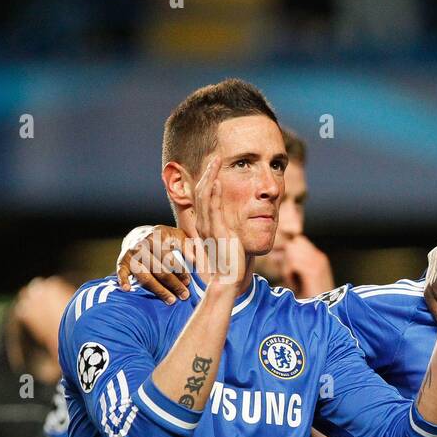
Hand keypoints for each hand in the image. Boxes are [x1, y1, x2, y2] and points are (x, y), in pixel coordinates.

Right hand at [117, 224, 190, 303]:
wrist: (140, 235)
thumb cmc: (166, 238)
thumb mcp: (179, 236)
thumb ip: (188, 246)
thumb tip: (196, 261)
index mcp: (158, 236)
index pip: (170, 257)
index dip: (180, 271)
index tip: (189, 283)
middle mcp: (143, 244)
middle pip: (159, 269)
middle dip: (173, 284)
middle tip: (185, 296)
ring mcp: (131, 253)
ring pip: (145, 275)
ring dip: (158, 289)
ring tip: (171, 300)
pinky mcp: (122, 261)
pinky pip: (121, 271)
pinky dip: (122, 279)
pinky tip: (127, 289)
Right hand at [187, 155, 243, 287]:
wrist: (228, 279)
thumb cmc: (230, 263)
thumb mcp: (228, 242)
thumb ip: (228, 230)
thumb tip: (235, 223)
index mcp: (206, 225)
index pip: (204, 197)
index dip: (208, 180)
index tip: (214, 166)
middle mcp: (204, 224)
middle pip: (202, 191)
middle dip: (208, 173)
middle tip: (215, 157)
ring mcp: (209, 227)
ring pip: (205, 196)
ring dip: (211, 177)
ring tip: (216, 161)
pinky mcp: (217, 232)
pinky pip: (213, 209)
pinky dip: (214, 194)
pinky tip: (217, 181)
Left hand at [279, 235, 334, 297]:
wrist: (322, 314)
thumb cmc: (308, 301)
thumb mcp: (299, 279)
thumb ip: (291, 265)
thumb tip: (275, 256)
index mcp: (318, 258)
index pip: (298, 241)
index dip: (287, 253)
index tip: (286, 270)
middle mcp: (319, 258)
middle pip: (293, 243)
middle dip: (286, 258)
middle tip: (288, 275)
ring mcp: (318, 264)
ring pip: (291, 251)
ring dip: (286, 266)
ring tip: (291, 281)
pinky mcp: (314, 272)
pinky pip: (293, 263)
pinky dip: (288, 274)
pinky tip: (293, 285)